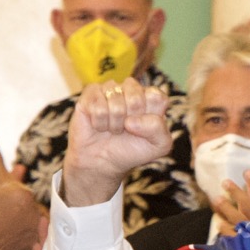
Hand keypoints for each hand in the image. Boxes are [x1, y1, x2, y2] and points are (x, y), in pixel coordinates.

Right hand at [62, 80, 174, 206]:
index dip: (149, 117)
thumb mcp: (158, 145)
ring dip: (114, 124)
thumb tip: (131, 120)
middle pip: (136, 99)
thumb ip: (158, 129)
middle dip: (130, 122)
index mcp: (151, 97)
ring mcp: (110, 89)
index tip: (143, 128)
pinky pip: (98, 107)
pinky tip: (99, 125)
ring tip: (112, 128)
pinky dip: (100, 123)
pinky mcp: (90, 93)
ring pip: (116, 103)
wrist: (101, 161)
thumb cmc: (131, 150)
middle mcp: (131, 88)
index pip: (157, 97)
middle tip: (126, 129)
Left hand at [211, 171, 249, 232]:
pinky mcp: (248, 247)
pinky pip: (234, 236)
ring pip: (238, 218)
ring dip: (227, 208)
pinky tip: (219, 224)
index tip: (247, 172)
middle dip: (237, 192)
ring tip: (216, 198)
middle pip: (249, 204)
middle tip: (225, 182)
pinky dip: (226, 230)